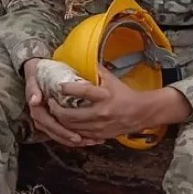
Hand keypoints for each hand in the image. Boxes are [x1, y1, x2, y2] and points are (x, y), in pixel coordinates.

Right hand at [23, 58, 99, 147]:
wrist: (35, 72)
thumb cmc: (36, 74)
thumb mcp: (33, 78)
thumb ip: (33, 89)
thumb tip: (35, 100)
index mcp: (37, 109)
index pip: (49, 125)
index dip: (63, 132)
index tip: (76, 136)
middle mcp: (41, 118)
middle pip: (56, 133)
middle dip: (71, 138)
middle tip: (86, 140)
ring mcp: (47, 120)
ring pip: (60, 136)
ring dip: (75, 140)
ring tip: (91, 141)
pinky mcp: (54, 120)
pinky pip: (64, 132)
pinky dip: (75, 136)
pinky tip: (89, 138)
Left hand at [49, 70, 191, 140]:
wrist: (142, 113)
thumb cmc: (125, 94)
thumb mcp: (112, 79)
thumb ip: (97, 70)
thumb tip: (84, 58)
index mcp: (105, 96)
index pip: (82, 92)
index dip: (67, 89)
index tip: (58, 86)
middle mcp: (101, 112)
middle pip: (71, 115)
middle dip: (57, 110)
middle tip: (50, 103)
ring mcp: (101, 127)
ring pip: (73, 127)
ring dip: (61, 121)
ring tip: (55, 113)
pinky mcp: (101, 135)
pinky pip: (81, 135)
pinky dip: (71, 130)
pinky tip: (66, 124)